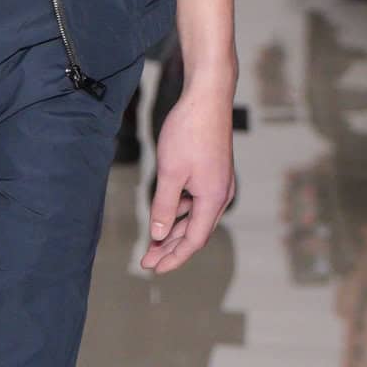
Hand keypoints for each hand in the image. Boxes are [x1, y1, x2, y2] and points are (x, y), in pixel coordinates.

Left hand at [143, 79, 234, 274]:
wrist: (208, 98)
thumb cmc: (189, 132)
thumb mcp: (170, 172)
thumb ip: (164, 205)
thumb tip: (158, 234)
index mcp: (213, 199)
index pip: (193, 241)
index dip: (173, 257)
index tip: (153, 268)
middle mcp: (220, 195)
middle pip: (195, 232)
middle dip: (170, 248)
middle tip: (147, 260)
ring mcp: (219, 184)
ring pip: (195, 218)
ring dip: (174, 230)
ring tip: (152, 242)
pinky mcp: (213, 174)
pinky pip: (196, 202)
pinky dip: (180, 211)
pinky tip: (164, 212)